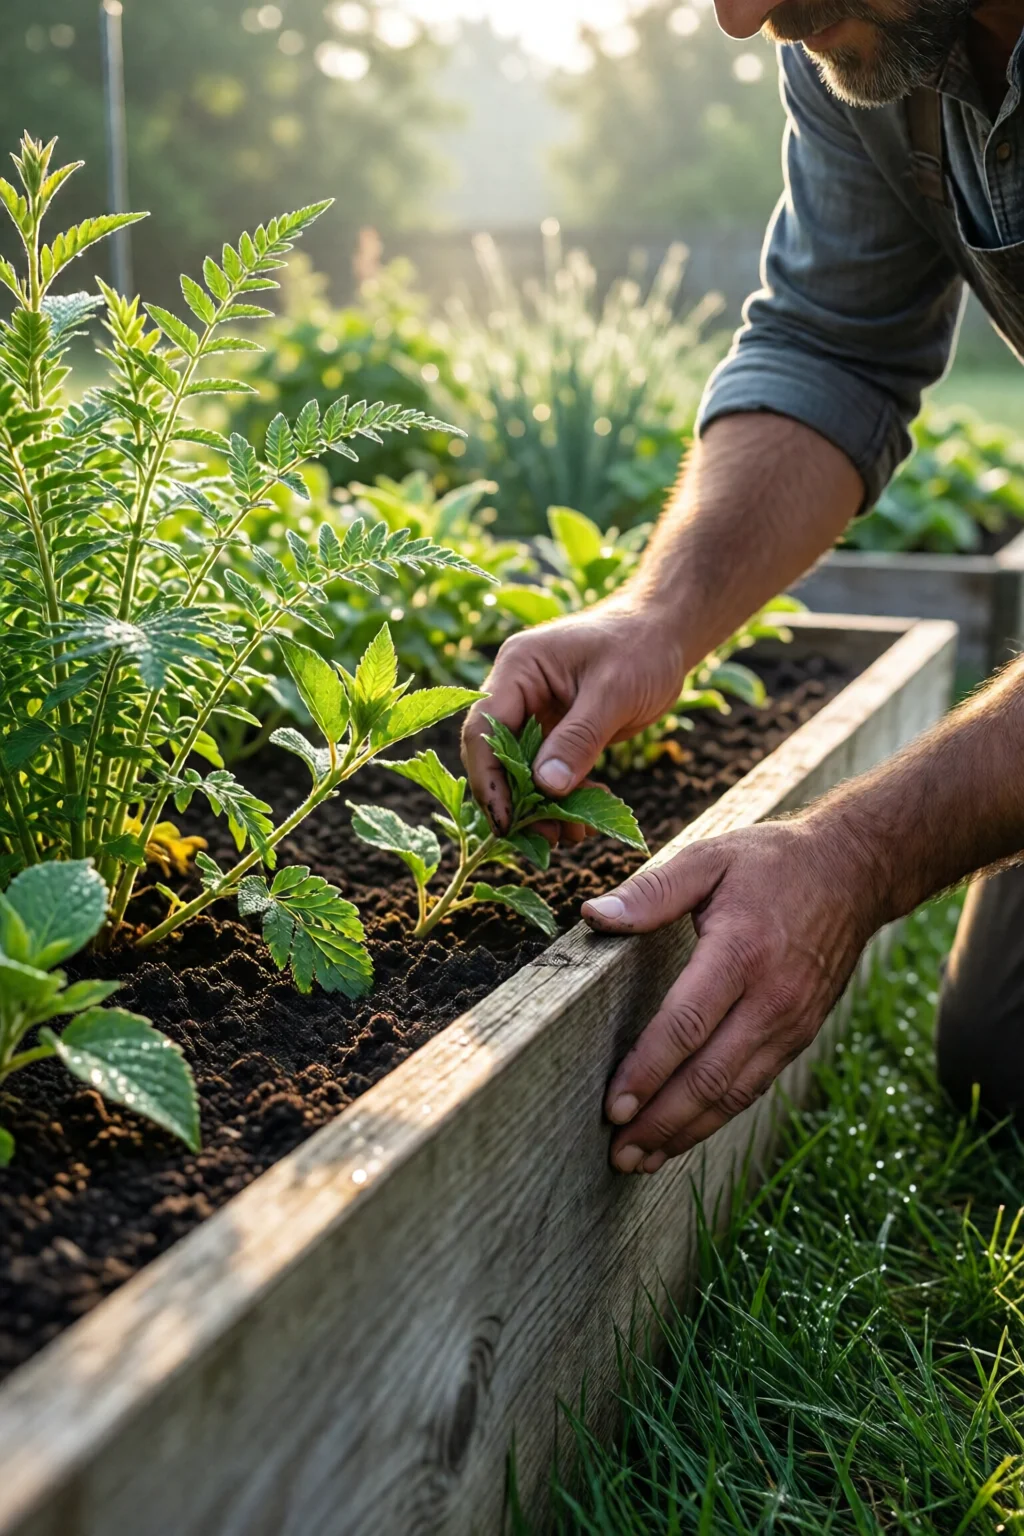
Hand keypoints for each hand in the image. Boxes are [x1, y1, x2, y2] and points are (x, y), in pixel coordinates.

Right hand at [461, 600, 686, 834]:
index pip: (484, 729)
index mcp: (517, 669)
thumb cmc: (641, 647)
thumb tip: (547, 789)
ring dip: (543, 806)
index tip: (507, 820)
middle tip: (545, 837)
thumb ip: (579, 739)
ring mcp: (535, 712)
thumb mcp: (613, 693)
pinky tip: (588, 817)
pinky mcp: (557, 730)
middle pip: (497, 756)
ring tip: (573, 834)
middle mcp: (517, 691)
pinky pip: (548, 771)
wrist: (667, 633)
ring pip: (522, 770)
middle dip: (518, 800)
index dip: (489, 778)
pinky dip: (564, 797)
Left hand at [581, 815, 886, 1171]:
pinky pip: (754, 1086)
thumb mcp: (709, 859)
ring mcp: (790, 1022)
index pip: (687, 1024)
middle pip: (711, 1076)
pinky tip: (683, 1134)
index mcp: (741, 951)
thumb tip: (594, 916)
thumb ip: (651, 891)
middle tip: (617, 1153)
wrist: (854, 873)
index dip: (648, 1070)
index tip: (613, 1106)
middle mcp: (771, 997)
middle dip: (661, 1121)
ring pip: (734, 1093)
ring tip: (641, 1160)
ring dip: (686, 1132)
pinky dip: (716, 1117)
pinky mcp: (799, 1035)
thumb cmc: (771, 863)